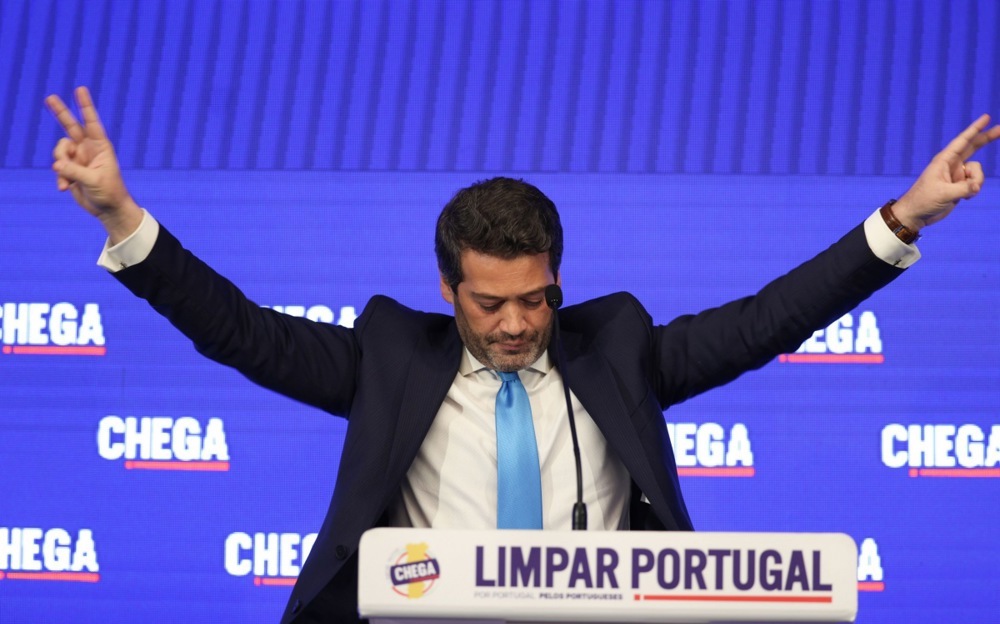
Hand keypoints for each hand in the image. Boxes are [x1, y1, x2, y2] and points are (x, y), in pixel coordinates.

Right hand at [46, 86, 141, 241]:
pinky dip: (59, 177)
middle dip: (60, 113)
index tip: (80, 89)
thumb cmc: (109, 192)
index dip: (85, 106)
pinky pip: (58, 167)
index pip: (92, 122)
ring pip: (59, 151)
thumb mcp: (94, 181)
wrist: (107, 209)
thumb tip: (57, 164)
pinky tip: (65, 188)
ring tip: (67, 180)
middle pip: (70, 126)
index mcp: (101, 147)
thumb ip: (75, 171)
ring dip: (60, 164)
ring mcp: (78, 158)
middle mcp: (88, 149)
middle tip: (50, 97)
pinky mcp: (70, 169)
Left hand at [893, 114, 999, 231]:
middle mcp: (951, 164)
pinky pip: (976, 183)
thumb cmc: (923, 200)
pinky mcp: (960, 185)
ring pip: (977, 172)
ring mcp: (957, 175)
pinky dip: (974, 189)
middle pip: (973, 147)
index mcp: (943, 160)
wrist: (916, 215)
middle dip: (986, 138)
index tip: (986, 117)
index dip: (974, 129)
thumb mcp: (944, 194)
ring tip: (966, 193)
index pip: (962, 141)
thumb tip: (977, 186)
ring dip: (977, 182)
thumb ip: (963, 189)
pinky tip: (964, 198)